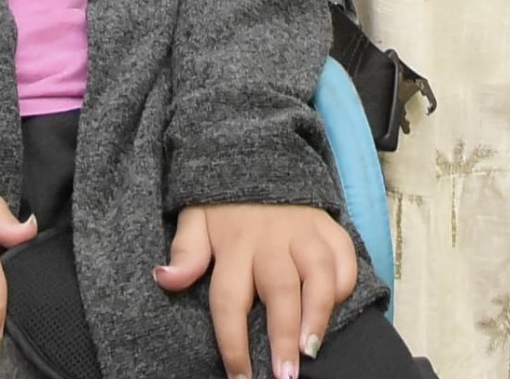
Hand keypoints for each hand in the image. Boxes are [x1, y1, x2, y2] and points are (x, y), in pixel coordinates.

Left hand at [155, 200, 357, 378]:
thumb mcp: (196, 219)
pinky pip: (344, 254)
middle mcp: (271, 239)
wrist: (260, 152)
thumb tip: (165, 278)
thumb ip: (185, 252)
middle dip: (282, 337)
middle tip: (286, 376)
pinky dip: (344, 281)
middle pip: (279, 291)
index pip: (229, 299)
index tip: (240, 377)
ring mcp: (303, 230)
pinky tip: (336, 307)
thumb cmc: (226, 204)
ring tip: (312, 349)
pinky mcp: (328, 225)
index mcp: (234, 243)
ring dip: (318, 313)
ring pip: (318, 273)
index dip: (233, 342)